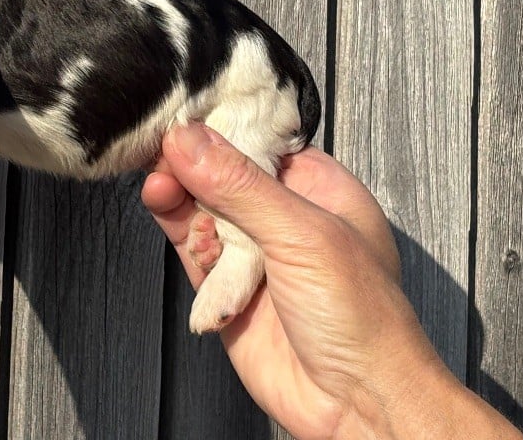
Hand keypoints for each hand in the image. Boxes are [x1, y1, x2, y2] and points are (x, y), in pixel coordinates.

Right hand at [143, 124, 522, 439]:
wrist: (358, 407)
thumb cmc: (363, 319)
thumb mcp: (302, 236)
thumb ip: (240, 186)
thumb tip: (189, 139)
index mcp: (320, 190)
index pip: (260, 142)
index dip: (222, 128)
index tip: (182, 116)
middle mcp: (286, 218)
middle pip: (224, 173)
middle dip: (191, 163)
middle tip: (159, 154)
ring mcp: (255, 254)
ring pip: (203, 209)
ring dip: (179, 196)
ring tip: (159, 186)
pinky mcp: (228, 289)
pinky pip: (193, 248)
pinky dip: (178, 230)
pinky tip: (165, 210)